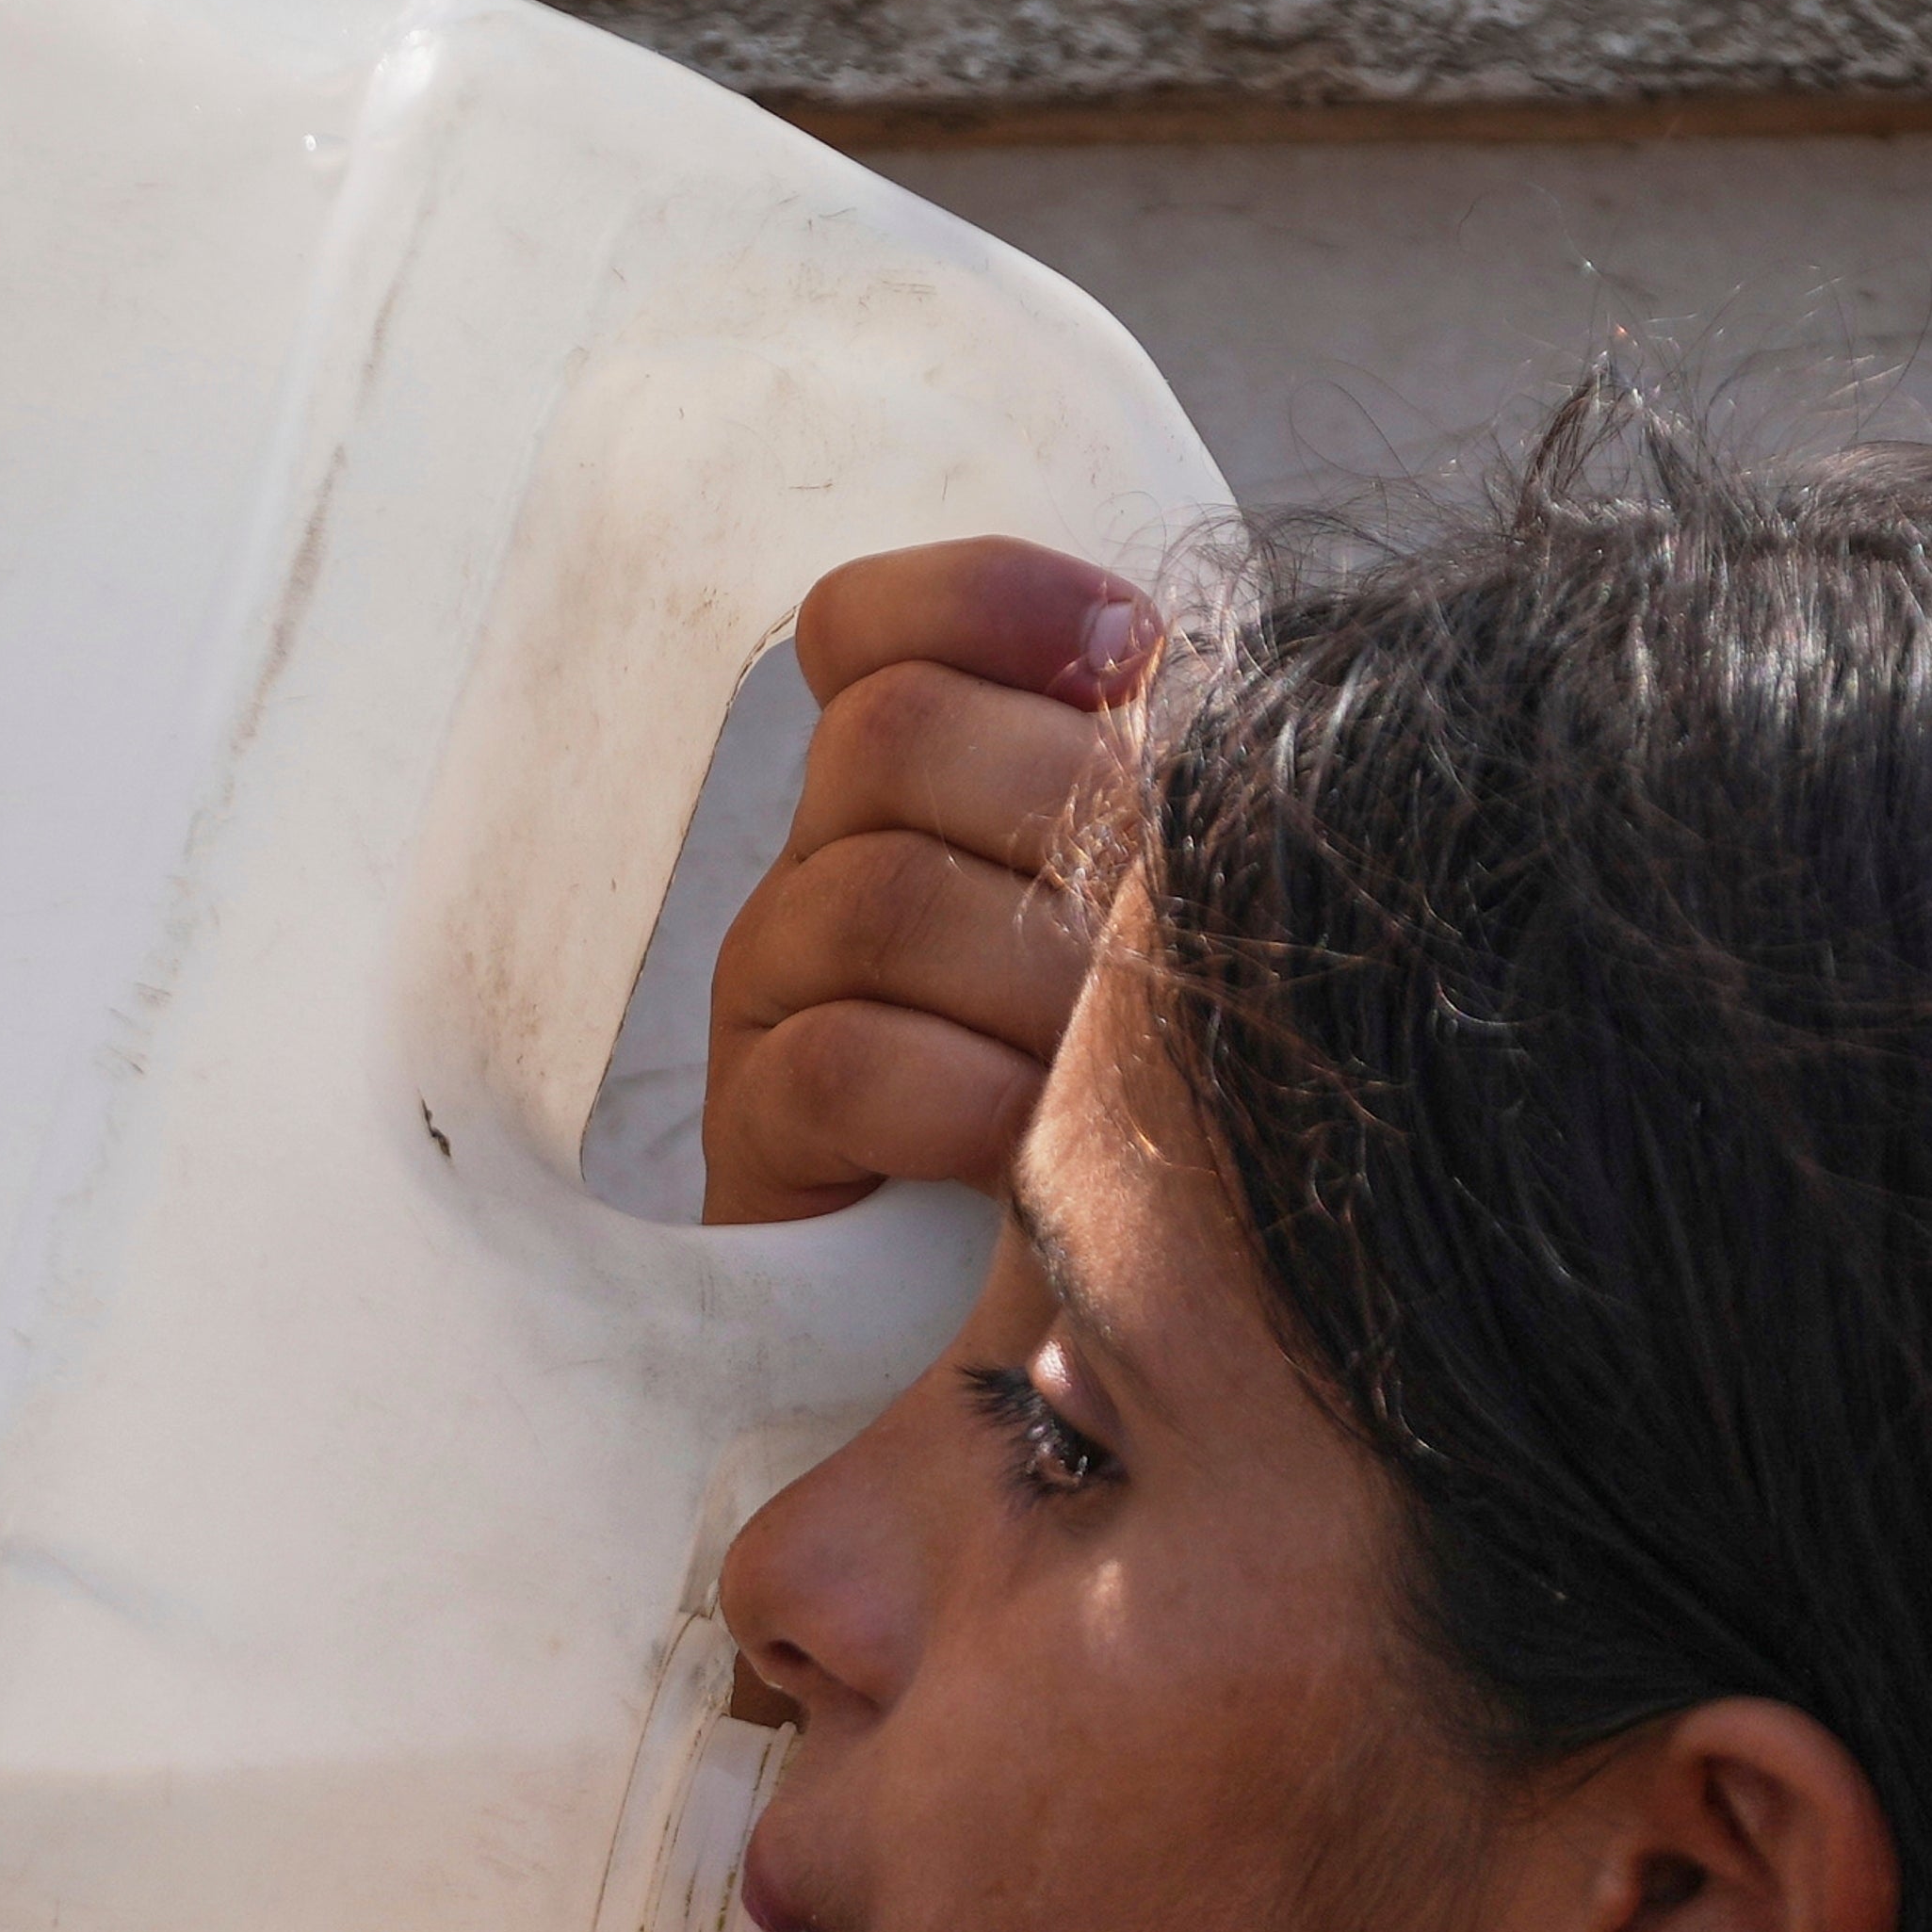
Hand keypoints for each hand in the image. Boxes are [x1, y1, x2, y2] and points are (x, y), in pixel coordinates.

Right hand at [699, 537, 1156, 1227]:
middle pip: (891, 735)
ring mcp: (781, 993)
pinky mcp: (758, 1138)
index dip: (987, 603)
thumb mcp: (1172, 914)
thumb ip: (1157, 780)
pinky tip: (1022, 1138)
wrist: (1080, 1327)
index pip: (877, 622)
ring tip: (1105, 1062)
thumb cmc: (1149, 1098)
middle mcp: (832, 862)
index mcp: (924, 786)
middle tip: (1154, 929)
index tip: (1129, 658)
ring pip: (870, 893)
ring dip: (1025, 976)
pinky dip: (950, 1093)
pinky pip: (834, 1063)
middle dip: (1058, 814)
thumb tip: (1166, 661)